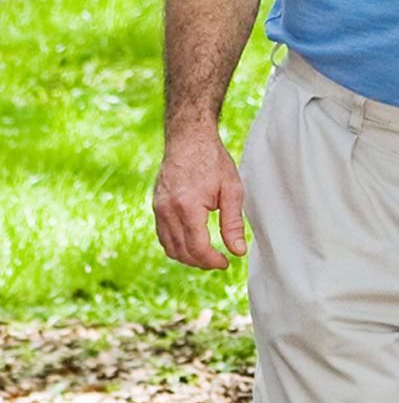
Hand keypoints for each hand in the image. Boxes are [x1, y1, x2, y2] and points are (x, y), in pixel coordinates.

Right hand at [153, 125, 248, 269]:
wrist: (188, 139)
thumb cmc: (213, 161)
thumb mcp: (232, 191)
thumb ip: (233, 223)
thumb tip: (238, 251)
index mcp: (187, 206)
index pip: (197, 247)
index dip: (212, 260)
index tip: (226, 263)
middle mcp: (167, 209)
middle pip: (182, 251)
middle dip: (202, 262)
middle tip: (220, 262)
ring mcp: (158, 208)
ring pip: (169, 246)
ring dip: (188, 257)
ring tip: (208, 256)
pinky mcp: (156, 206)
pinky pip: (163, 235)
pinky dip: (177, 246)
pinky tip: (194, 245)